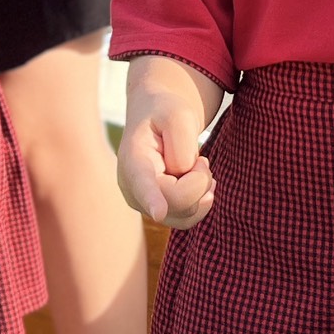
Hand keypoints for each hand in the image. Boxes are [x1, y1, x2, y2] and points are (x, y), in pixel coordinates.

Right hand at [117, 103, 214, 227]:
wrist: (155, 119)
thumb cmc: (165, 114)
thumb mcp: (179, 114)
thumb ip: (182, 145)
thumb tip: (183, 176)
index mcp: (133, 157)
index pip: (142, 181)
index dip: (151, 198)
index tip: (158, 212)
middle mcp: (132, 187)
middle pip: (178, 200)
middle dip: (200, 179)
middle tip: (201, 158)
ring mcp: (143, 204)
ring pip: (186, 213)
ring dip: (201, 189)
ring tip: (196, 165)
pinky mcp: (158, 213)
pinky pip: (188, 219)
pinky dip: (201, 200)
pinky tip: (199, 181)